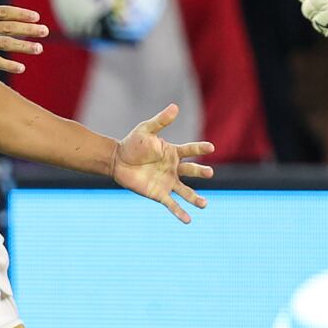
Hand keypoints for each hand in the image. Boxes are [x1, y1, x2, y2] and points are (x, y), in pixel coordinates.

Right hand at [0, 0, 47, 72]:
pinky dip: (6, 64)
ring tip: (39, 48)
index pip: (3, 11)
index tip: (36, 16)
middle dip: (28, 30)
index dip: (21, 14)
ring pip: (3, 44)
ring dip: (23, 47)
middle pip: (8, 27)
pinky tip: (21, 67)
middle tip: (46, 31)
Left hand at [111, 103, 213, 222]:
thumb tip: (175, 107)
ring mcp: (167, 182)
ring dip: (195, 198)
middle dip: (200, 172)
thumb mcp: (146, 130)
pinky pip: (171, 204)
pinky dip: (180, 212)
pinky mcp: (159, 194)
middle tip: (210, 173)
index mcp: (173, 152)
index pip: (190, 150)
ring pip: (185, 191)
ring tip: (204, 204)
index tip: (211, 147)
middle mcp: (173, 168)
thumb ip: (161, 121)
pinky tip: (188, 220)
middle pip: (190, 171)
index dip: (199, 148)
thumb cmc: (133, 143)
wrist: (117, 160)